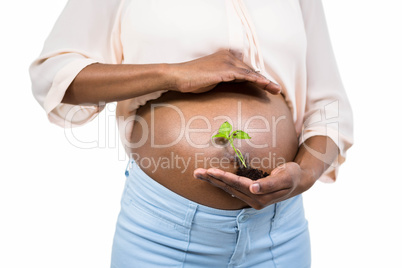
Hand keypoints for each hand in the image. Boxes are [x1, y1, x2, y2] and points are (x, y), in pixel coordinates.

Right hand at [168, 50, 280, 93]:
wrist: (178, 76)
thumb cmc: (191, 79)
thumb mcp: (211, 78)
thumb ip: (223, 79)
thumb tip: (231, 87)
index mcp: (225, 58)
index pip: (246, 69)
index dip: (258, 78)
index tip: (267, 86)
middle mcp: (228, 57)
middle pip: (251, 70)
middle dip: (265, 81)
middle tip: (276, 90)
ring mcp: (227, 63)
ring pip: (251, 72)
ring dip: (265, 82)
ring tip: (276, 90)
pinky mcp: (224, 70)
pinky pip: (245, 75)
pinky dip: (257, 80)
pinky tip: (265, 85)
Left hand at [193, 162, 314, 209]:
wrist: (299, 181)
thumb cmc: (292, 176)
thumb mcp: (284, 178)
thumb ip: (269, 184)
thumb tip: (254, 189)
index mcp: (261, 197)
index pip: (237, 185)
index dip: (223, 177)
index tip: (210, 171)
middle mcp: (254, 200)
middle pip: (229, 188)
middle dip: (212, 179)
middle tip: (197, 172)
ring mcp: (251, 199)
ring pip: (228, 189)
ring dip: (213, 181)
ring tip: (199, 174)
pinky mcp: (250, 195)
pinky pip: (232, 188)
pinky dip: (221, 182)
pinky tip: (212, 179)